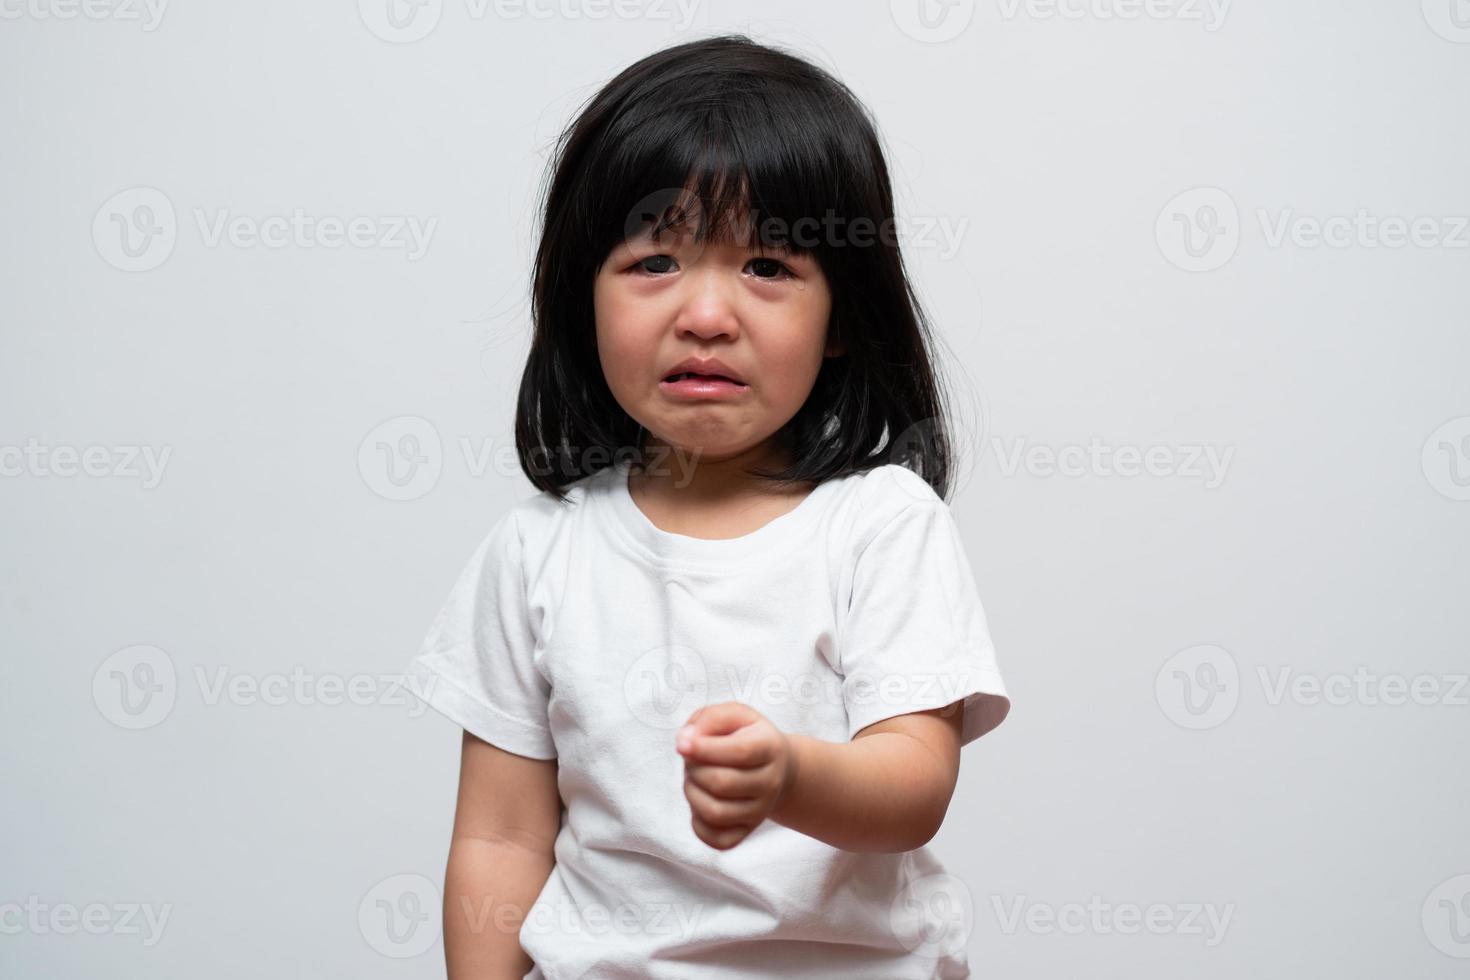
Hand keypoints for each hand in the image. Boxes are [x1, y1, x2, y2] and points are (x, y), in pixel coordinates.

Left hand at [675, 701, 796, 850]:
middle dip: (694, 769)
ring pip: (715, 813)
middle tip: (691, 760)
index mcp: (770, 748)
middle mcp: (770, 783)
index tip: (681, 743)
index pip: (739, 752)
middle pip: (722, 783)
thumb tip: (685, 741)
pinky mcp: (746, 832)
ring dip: (692, 793)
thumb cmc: (746, 736)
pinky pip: (716, 839)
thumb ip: (710, 719)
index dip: (704, 748)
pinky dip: (698, 823)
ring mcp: (760, 812)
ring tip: (694, 779)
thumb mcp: (735, 715)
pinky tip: (700, 801)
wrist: (775, 767)